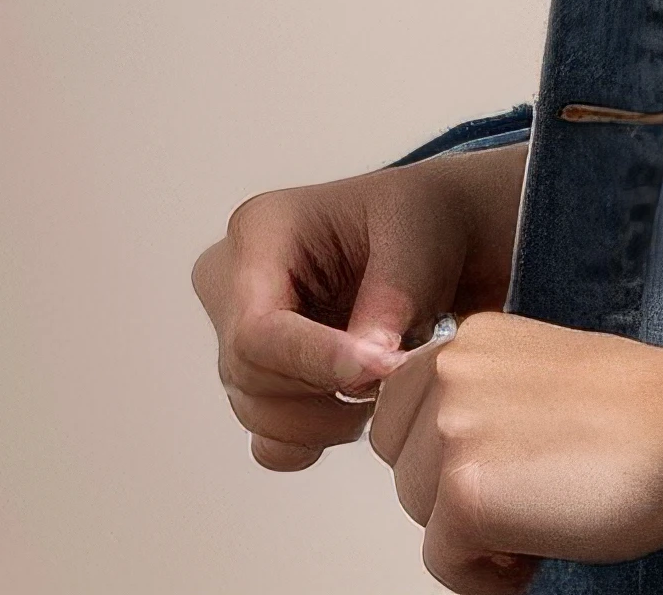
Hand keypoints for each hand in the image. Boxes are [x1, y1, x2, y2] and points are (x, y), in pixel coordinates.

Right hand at [191, 144, 528, 471]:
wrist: (433, 236)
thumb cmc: (422, 220)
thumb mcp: (419, 238)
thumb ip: (390, 301)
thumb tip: (365, 369)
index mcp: (258, 230)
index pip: (258, 328)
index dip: (316, 361)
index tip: (383, 368)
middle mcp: (229, 285)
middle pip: (253, 377)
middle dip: (332, 387)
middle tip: (398, 368)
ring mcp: (234, 339)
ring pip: (261, 417)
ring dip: (332, 415)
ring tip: (386, 374)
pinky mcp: (256, 385)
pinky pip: (272, 443)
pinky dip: (320, 436)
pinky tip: (359, 398)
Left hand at [369, 312, 662, 591]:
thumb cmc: (642, 413)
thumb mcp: (542, 374)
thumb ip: (487, 392)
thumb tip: (449, 447)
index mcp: (472, 337)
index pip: (402, 411)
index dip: (442, 455)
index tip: (498, 470)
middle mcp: (450, 370)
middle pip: (401, 464)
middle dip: (448, 494)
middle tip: (524, 501)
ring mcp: (451, 429)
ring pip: (417, 514)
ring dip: (470, 535)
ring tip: (542, 522)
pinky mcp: (463, 491)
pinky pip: (443, 563)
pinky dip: (486, 578)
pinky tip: (540, 551)